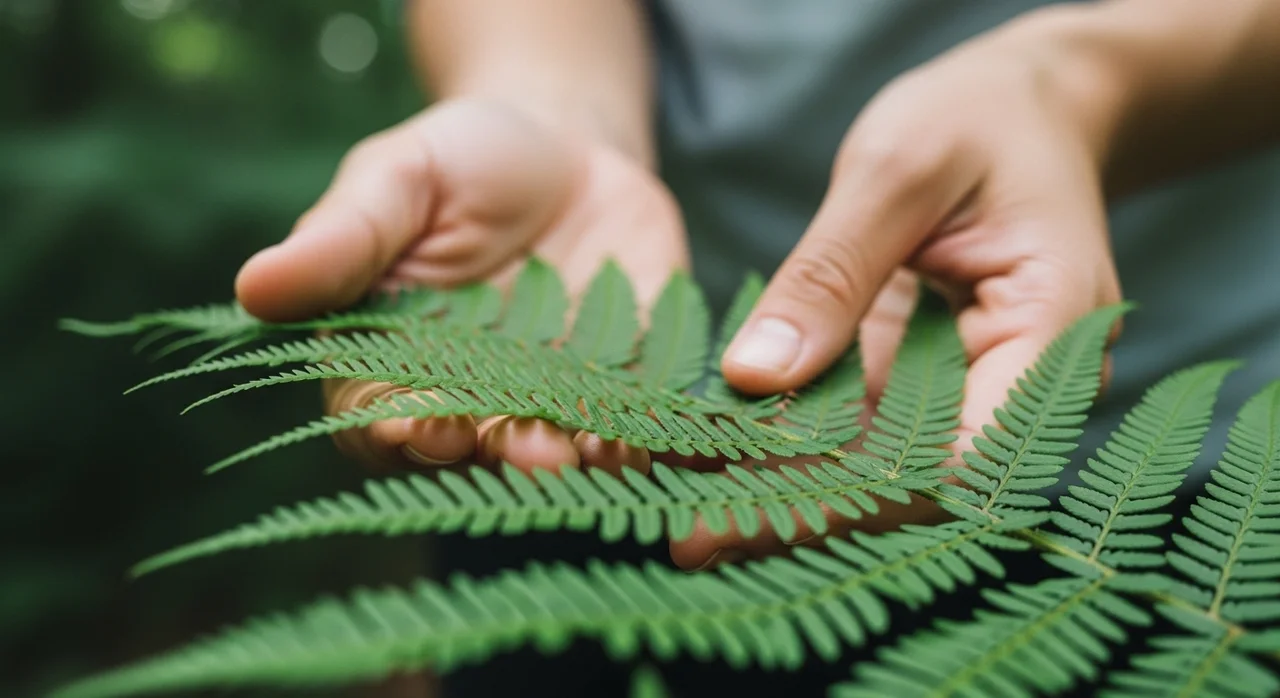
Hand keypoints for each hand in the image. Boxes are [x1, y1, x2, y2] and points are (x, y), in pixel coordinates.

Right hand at [235, 98, 688, 474]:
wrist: (568, 146)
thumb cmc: (460, 160)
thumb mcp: (398, 180)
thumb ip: (343, 239)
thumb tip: (255, 287)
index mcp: (393, 363)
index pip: (377, 421)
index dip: (393, 432)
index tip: (414, 425)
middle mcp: (469, 399)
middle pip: (473, 452)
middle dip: (497, 453)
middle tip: (524, 448)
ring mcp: (550, 402)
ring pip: (556, 450)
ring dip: (574, 457)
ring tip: (588, 448)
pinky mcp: (625, 388)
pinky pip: (632, 424)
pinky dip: (643, 432)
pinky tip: (655, 427)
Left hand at [671, 14, 1124, 568]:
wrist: (1027, 106)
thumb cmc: (978, 118)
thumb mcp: (897, 172)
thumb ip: (831, 273)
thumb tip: (755, 378)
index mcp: (1051, 330)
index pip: (961, 457)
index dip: (854, 498)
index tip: (747, 514)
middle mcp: (1022, 382)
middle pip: (913, 479)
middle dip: (801, 509)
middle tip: (690, 540)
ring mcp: (976, 387)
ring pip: (880, 463)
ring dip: (787, 485)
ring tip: (684, 510)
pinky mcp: (930, 377)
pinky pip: (864, 424)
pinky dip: (794, 438)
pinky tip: (718, 454)